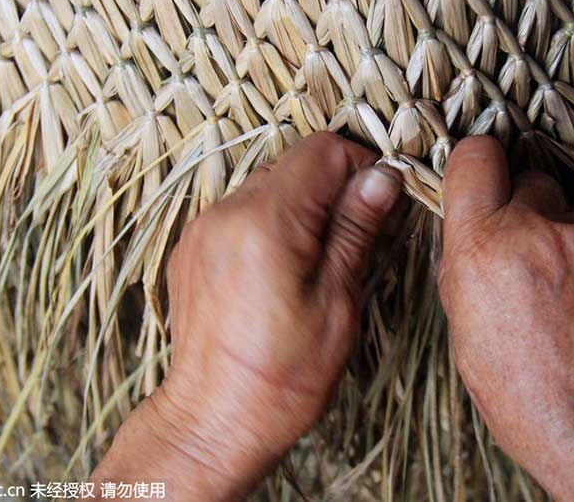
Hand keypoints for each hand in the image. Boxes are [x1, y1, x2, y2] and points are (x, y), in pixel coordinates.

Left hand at [91, 132, 401, 499]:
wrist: (212, 422)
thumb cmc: (282, 377)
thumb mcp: (337, 301)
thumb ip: (355, 229)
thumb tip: (382, 178)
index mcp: (266, 221)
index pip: (322, 150)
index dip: (360, 167)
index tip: (379, 202)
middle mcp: (225, 213)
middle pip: (293, 163)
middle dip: (332, 187)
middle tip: (356, 235)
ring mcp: (202, 229)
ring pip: (267, 185)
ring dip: (301, 206)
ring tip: (318, 259)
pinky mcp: (191, 249)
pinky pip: (240, 212)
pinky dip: (269, 224)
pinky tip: (282, 270)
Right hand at [438, 136, 573, 501]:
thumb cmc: (530, 399)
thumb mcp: (467, 335)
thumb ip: (469, 266)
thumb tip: (475, 229)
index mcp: (481, 250)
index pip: (476, 156)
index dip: (482, 165)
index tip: (491, 178)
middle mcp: (538, 231)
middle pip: (536, 182)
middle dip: (536, 214)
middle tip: (544, 264)